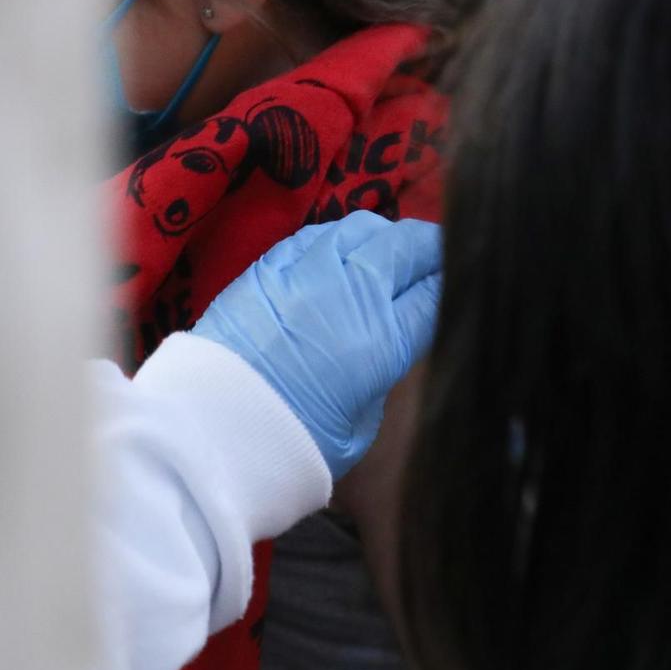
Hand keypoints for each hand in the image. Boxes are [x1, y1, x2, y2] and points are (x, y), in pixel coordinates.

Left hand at [193, 213, 441, 478]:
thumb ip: (386, 370)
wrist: (212, 429)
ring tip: (385, 259)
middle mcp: (352, 290)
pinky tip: (340, 259)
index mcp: (384, 339)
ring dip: (384, 240)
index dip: (453, 284)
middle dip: (427, 252)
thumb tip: (394, 338)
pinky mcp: (271, 263)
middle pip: (408, 245)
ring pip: (365, 228)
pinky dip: (340, 241)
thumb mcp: (362, 422)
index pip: (437, 290)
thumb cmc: (295, 442)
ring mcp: (309, 268)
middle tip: (430, 267)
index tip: (458, 287)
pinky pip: (320, 234)